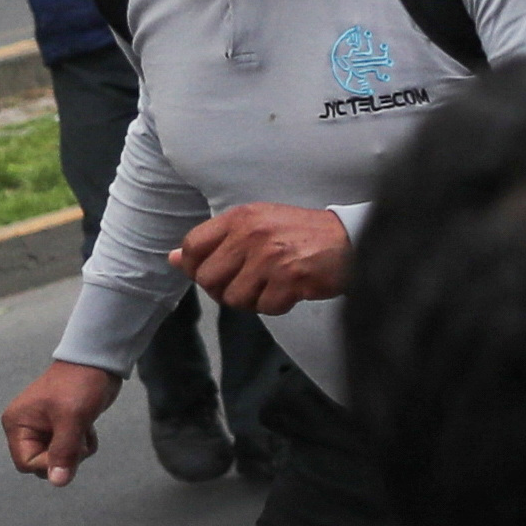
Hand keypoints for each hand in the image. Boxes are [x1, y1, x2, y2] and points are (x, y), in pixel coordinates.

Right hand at [3, 360, 121, 485]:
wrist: (98, 361)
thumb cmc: (80, 385)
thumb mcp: (72, 418)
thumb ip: (64, 451)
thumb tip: (58, 482)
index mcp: (17, 425)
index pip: (27, 463)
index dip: (50, 463)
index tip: (71, 448)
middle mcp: (25, 429)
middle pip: (42, 463)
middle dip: (65, 457)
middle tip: (80, 439)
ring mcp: (43, 428)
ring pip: (58, 458)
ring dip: (76, 450)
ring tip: (84, 429)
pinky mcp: (61, 426)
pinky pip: (68, 449)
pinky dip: (81, 443)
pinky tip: (88, 426)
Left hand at [175, 204, 350, 314]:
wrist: (352, 239)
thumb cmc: (303, 235)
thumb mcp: (258, 225)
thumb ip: (217, 242)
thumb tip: (174, 259)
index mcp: (241, 217)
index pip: (193, 246)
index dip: (195, 268)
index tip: (215, 273)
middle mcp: (252, 233)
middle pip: (208, 279)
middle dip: (225, 289)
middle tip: (250, 283)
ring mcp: (271, 256)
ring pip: (234, 298)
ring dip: (253, 300)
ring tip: (274, 285)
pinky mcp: (290, 277)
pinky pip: (265, 307)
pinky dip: (278, 305)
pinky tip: (292, 290)